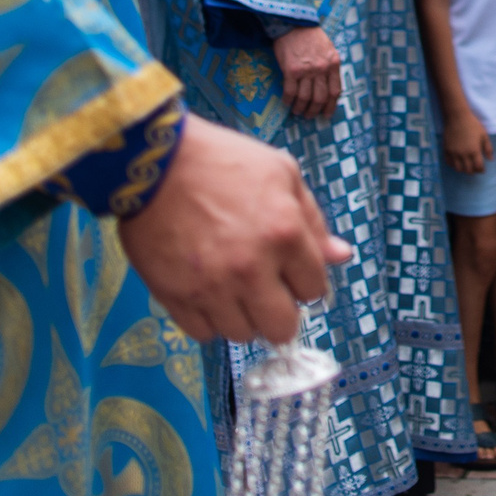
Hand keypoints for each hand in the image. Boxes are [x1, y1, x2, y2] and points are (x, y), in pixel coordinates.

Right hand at [117, 114, 352, 344]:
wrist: (154, 161)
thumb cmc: (221, 160)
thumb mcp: (281, 174)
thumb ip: (313, 220)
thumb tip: (341, 256)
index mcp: (285, 235)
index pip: (314, 291)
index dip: (304, 281)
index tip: (289, 272)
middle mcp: (251, 269)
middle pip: (282, 329)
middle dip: (279, 312)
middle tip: (265, 291)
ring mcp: (212, 288)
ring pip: (242, 335)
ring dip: (241, 315)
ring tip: (230, 285)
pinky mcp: (175, 297)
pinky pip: (203, 334)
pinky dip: (207, 318)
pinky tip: (205, 290)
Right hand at [272, 26, 343, 117]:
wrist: (293, 23)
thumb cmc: (311, 36)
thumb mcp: (328, 49)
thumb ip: (330, 66)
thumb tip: (327, 87)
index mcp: (333, 63)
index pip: (335, 91)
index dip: (330, 106)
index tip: (326, 114)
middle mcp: (321, 69)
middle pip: (320, 98)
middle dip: (314, 111)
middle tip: (309, 115)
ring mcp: (306, 70)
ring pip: (305, 98)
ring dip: (300, 108)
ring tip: (297, 111)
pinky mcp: (291, 70)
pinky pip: (290, 92)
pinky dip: (288, 100)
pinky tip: (287, 102)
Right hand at [441, 105, 490, 175]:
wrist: (457, 117)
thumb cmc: (472, 124)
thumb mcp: (484, 135)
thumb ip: (488, 148)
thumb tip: (491, 159)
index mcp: (474, 151)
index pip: (478, 167)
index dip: (481, 170)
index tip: (482, 169)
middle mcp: (463, 154)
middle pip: (468, 170)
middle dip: (473, 171)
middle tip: (475, 168)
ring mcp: (454, 153)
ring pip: (458, 169)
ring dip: (463, 170)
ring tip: (466, 166)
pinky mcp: (446, 150)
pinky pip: (449, 163)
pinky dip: (453, 165)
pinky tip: (457, 162)